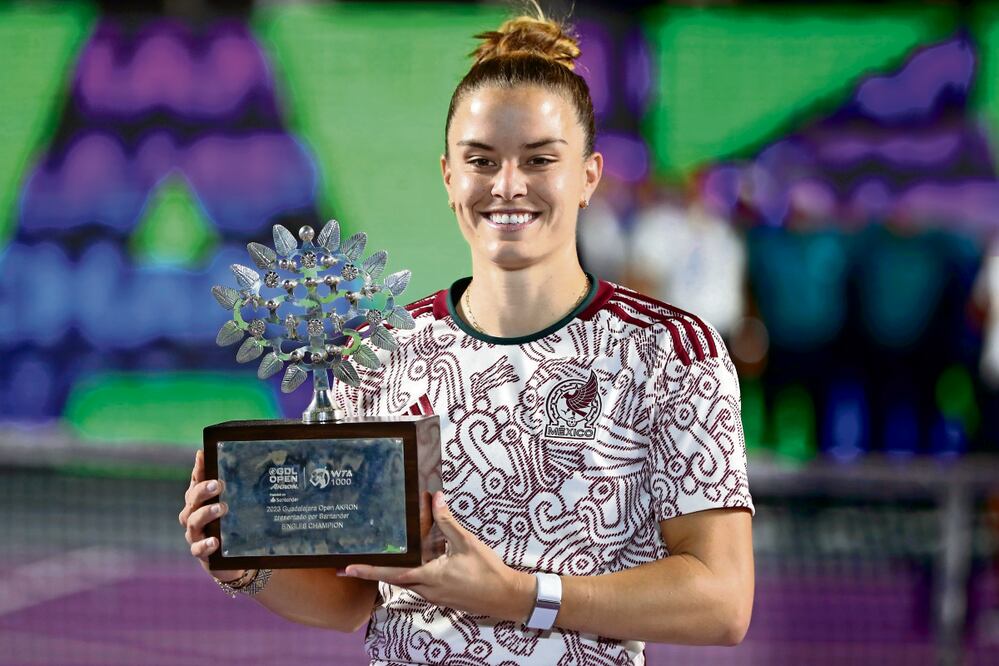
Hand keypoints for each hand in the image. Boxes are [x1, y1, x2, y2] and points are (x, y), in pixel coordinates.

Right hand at [178, 449, 243, 581]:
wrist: (234, 559)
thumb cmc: (233, 526)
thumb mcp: (237, 506)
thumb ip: (237, 489)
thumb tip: (249, 461)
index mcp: (200, 501)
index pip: (196, 481)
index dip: (198, 468)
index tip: (203, 454)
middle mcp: (193, 515)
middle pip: (192, 500)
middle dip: (203, 491)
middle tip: (218, 485)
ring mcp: (195, 534)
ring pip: (193, 522)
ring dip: (206, 513)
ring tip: (221, 508)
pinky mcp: (200, 553)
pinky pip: (198, 549)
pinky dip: (205, 544)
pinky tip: (215, 541)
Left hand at [343, 492, 533, 622]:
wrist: (505, 596)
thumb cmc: (487, 571)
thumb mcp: (467, 543)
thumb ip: (448, 521)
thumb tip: (436, 498)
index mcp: (430, 577)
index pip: (393, 573)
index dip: (370, 570)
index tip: (349, 568)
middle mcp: (427, 590)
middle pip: (395, 580)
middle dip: (376, 572)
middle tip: (354, 564)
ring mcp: (435, 596)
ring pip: (408, 583)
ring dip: (393, 573)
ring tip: (380, 560)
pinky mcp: (443, 597)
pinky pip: (420, 585)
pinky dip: (410, 575)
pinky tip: (413, 563)